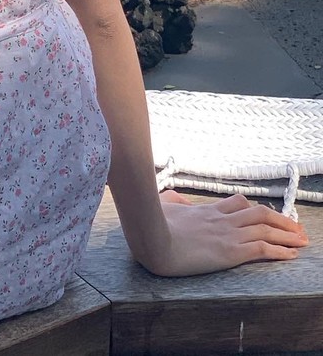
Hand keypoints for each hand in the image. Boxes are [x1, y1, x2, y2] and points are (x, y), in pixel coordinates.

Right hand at [138, 191, 308, 276]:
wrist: (153, 239)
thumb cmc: (152, 223)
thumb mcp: (162, 205)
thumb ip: (174, 200)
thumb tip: (180, 201)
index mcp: (206, 210)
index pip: (238, 204)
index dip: (256, 208)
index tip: (268, 215)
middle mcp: (221, 219)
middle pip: (259, 214)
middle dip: (281, 220)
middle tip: (297, 228)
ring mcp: (227, 234)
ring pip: (265, 229)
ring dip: (287, 235)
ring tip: (302, 240)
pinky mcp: (229, 251)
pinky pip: (261, 249)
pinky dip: (280, 251)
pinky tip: (292, 254)